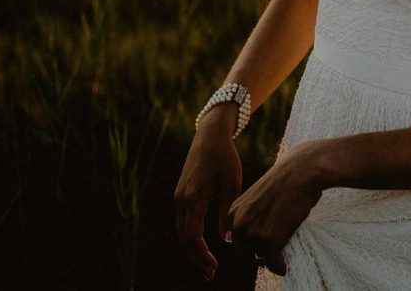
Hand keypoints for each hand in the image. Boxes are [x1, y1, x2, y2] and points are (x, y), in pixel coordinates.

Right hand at [174, 113, 242, 281]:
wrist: (210, 135)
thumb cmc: (225, 156)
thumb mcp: (232, 183)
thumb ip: (228, 211)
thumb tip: (227, 239)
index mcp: (194, 197)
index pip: (193, 236)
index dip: (202, 254)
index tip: (214, 267)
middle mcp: (181, 200)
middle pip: (184, 238)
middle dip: (196, 258)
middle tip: (211, 275)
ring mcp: (178, 197)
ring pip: (181, 232)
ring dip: (192, 250)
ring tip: (208, 265)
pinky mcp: (180, 195)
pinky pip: (182, 223)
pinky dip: (190, 238)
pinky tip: (202, 246)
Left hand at [225, 140, 326, 276]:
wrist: (302, 171)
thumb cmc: (286, 180)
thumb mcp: (258, 195)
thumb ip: (250, 214)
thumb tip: (256, 236)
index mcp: (234, 212)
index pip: (235, 239)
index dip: (250, 241)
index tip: (264, 237)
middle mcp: (239, 224)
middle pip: (244, 252)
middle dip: (258, 251)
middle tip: (275, 244)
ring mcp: (254, 234)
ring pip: (262, 258)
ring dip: (272, 255)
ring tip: (285, 241)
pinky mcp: (271, 241)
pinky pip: (274, 265)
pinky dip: (281, 267)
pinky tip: (286, 262)